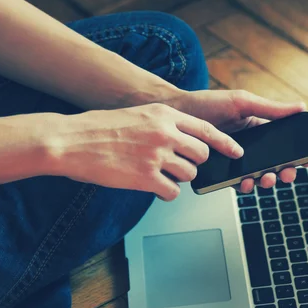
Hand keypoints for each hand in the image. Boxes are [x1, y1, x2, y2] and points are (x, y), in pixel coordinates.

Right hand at [51, 103, 242, 200]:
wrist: (70, 141)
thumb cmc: (99, 128)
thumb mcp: (138, 116)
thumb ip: (163, 125)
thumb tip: (184, 139)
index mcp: (164, 115)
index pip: (207, 129)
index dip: (226, 143)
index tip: (237, 151)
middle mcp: (165, 133)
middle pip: (202, 155)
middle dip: (194, 163)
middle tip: (178, 165)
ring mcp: (157, 155)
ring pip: (189, 174)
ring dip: (178, 178)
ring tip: (157, 174)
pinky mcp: (146, 178)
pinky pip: (172, 191)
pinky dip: (165, 192)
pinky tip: (151, 186)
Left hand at [166, 89, 307, 191]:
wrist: (176, 114)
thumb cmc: (208, 104)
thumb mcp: (242, 102)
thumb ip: (270, 108)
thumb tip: (301, 107)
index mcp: (260, 129)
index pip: (285, 145)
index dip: (298, 155)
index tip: (306, 161)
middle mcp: (250, 147)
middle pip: (275, 165)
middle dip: (284, 172)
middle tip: (285, 174)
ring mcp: (236, 161)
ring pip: (258, 177)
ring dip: (265, 181)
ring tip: (265, 179)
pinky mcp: (221, 171)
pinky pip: (236, 183)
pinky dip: (244, 185)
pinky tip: (244, 182)